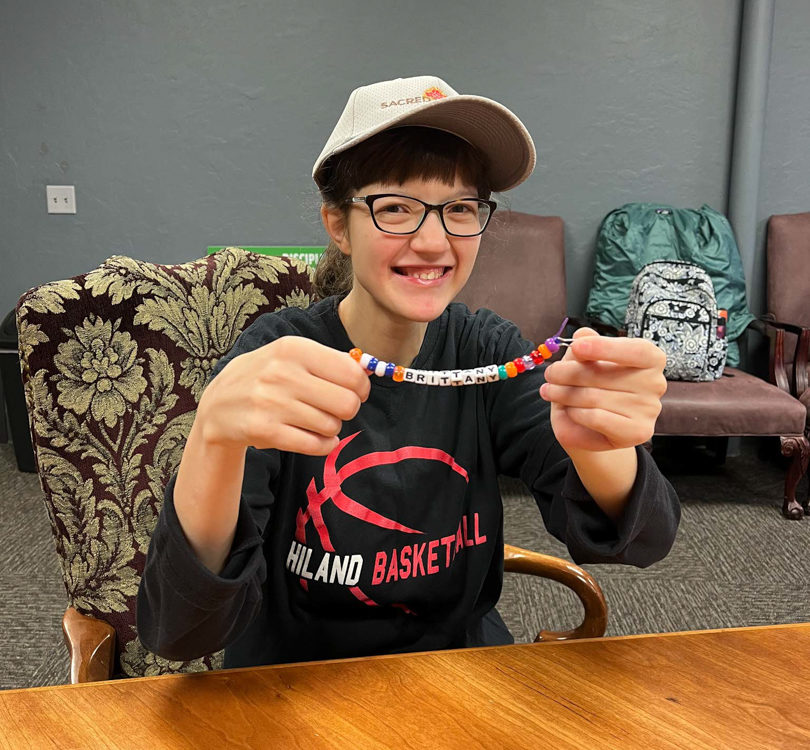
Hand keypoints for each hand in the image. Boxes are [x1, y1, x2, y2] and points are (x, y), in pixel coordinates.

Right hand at [196, 336, 370, 455]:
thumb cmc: (266, 376)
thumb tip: (369, 368)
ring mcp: (272, 403)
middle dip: (347, 410)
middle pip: (347, 403)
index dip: (361, 387)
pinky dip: (323, 445)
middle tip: (334, 408)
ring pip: (332, 426)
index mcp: (293, 348)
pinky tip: (314, 437)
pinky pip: (315, 445)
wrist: (220, 404)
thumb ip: (331, 360)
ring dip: (330, 427)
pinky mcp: (265, 431)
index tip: (355, 391)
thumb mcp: (292, 355)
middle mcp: (282, 373)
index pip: (351, 373)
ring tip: (314, 420)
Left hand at [539, 328, 666, 453]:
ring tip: (550, 391)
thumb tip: (583, 334)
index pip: (636, 350)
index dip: (605, 347)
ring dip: (564, 393)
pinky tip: (569, 410)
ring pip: (595, 396)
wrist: (589, 429)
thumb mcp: (584, 363)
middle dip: (568, 372)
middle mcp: (655, 383)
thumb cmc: (590, 389)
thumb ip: (586, 346)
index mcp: (649, 360)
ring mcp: (649, 409)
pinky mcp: (637, 432)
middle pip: (606, 373)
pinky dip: (576, 413)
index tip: (576, 347)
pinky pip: (597, 417)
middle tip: (549, 373)